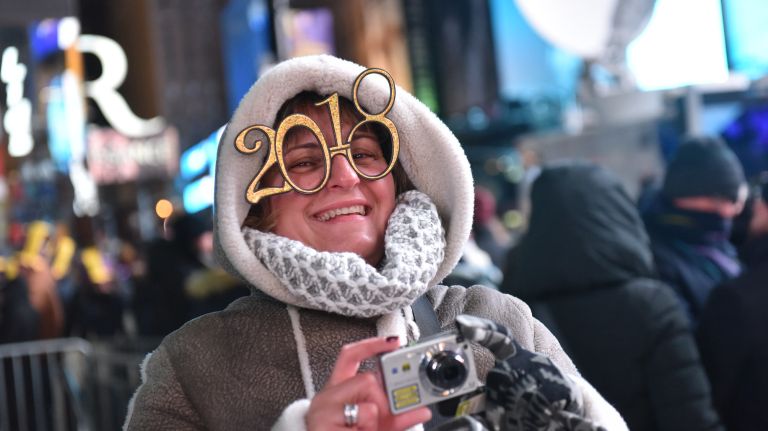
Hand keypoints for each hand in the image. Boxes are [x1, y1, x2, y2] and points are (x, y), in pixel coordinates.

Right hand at [306, 337, 430, 430]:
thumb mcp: (377, 425)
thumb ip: (398, 417)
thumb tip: (423, 411)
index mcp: (338, 389)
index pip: (350, 356)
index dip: (371, 345)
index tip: (394, 342)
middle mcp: (328, 396)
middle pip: (367, 379)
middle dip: (381, 401)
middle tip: (377, 417)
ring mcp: (324, 411)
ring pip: (368, 403)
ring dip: (374, 421)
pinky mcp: (323, 424)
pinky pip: (362, 419)